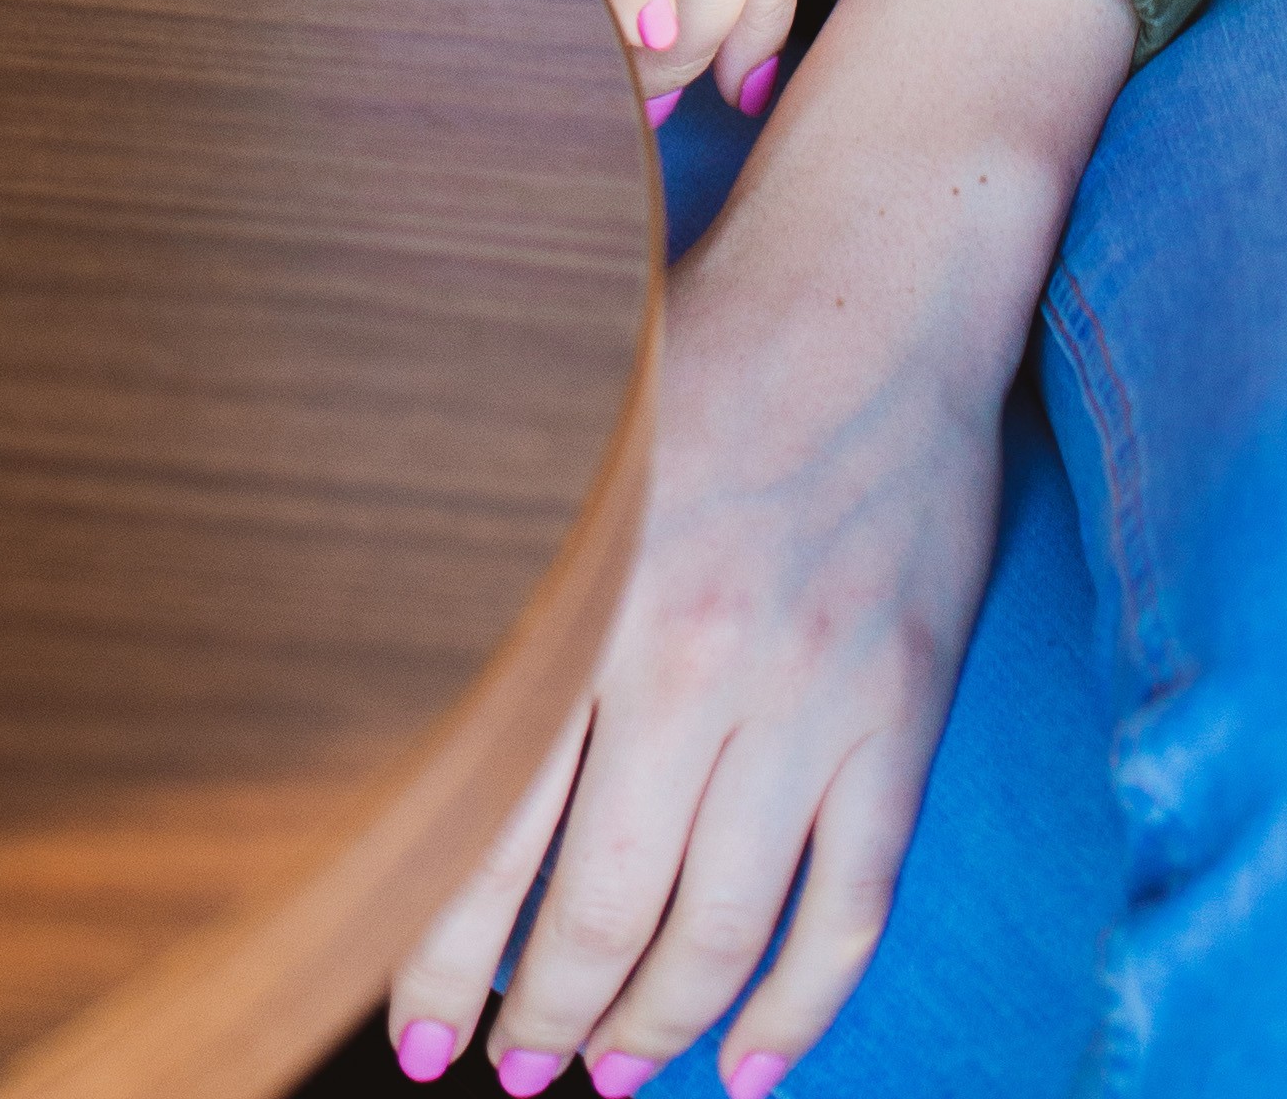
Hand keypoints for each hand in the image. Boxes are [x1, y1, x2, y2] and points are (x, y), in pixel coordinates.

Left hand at [387, 0, 1137, 1089]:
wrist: (883, 269)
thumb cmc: (698, 329)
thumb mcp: (561, 427)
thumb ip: (489, 556)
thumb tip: (382, 675)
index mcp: (590, 592)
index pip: (491, 837)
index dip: (442, 959)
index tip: (413, 1034)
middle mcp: (698, 663)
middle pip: (601, 912)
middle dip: (540, 1022)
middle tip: (502, 1076)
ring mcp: (813, 701)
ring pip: (721, 932)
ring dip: (654, 1028)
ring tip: (608, 1076)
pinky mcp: (904, 715)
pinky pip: (853, 905)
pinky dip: (802, 1005)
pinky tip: (749, 1057)